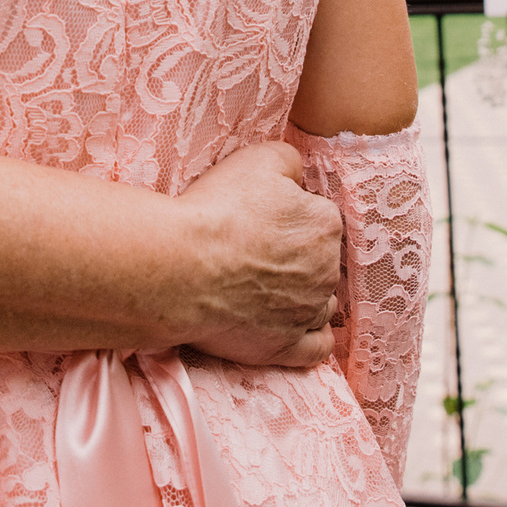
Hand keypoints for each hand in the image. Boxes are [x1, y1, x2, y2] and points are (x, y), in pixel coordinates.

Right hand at [173, 141, 343, 368]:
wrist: (180, 266)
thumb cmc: (217, 210)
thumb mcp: (258, 158)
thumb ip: (289, 161)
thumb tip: (297, 174)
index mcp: (324, 224)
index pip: (317, 217)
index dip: (288, 216)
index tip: (260, 219)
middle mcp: (326, 270)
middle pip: (319, 260)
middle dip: (296, 256)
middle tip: (254, 251)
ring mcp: (307, 312)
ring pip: (320, 302)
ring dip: (304, 295)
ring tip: (268, 289)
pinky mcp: (286, 347)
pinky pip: (316, 347)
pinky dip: (311, 338)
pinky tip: (298, 328)